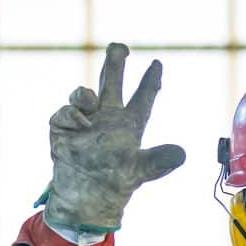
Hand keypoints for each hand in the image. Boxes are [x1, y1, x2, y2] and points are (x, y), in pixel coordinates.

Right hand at [38, 42, 185, 232]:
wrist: (85, 199)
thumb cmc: (116, 185)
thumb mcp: (141, 171)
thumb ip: (159, 160)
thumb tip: (181, 153)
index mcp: (129, 125)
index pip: (142, 98)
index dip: (150, 82)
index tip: (157, 64)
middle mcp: (108, 119)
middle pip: (112, 84)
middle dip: (115, 63)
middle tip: (119, 46)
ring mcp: (85, 122)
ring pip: (85, 94)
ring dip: (86, 93)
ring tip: (91, 104)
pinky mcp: (64, 129)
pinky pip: (66, 111)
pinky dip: (72, 114)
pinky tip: (80, 126)